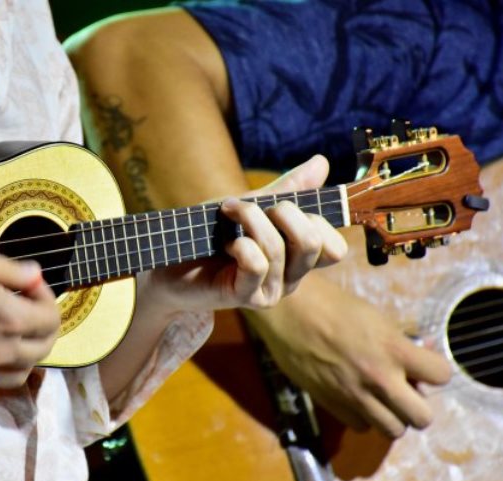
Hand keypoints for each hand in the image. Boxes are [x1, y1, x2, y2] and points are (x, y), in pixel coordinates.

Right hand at [0, 240, 59, 389]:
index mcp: (7, 318)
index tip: (31, 284)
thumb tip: (36, 276)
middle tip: (29, 304)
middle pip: (44, 348)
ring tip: (16, 329)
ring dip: (28, 351)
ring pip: (21, 372)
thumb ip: (13, 270)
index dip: (48, 296)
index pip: (52, 319)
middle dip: (44, 324)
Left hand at [149, 155, 346, 311]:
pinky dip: (240, 244)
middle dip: (285, 212)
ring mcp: (270, 291)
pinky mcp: (245, 297)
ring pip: (280, 247)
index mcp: (297, 259)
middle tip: (254, 207)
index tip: (282, 203)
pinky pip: (257, 263)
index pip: (334, 248)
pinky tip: (226, 245)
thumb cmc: (209, 235)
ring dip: (250, 219)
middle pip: (315, 243)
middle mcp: (290, 278)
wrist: (167, 264)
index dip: (317, 219)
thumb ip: (286, 190)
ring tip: (227, 216)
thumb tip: (323, 162)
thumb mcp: (250, 206)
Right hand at [245, 273, 451, 438]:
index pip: (441, 375)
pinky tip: (356, 399)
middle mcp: (379, 378)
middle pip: (421, 418)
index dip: (436, 372)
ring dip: (392, 416)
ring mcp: (354, 395)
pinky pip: (360, 425)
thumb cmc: (331, 304)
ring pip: (393, 430)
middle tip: (405, 391)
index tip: (425, 368)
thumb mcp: (374, 317)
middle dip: (417, 405)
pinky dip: (363, 417)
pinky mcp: (331, 403)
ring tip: (382, 400)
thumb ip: (398, 341)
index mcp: (393, 349)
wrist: (288, 311)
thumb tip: (420, 353)